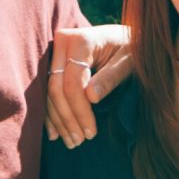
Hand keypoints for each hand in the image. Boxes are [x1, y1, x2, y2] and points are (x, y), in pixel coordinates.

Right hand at [46, 25, 131, 147]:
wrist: (125, 36)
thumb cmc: (131, 48)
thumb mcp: (128, 61)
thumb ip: (110, 77)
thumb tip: (91, 98)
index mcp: (81, 40)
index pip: (72, 82)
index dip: (79, 110)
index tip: (91, 133)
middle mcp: (62, 42)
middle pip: (56, 88)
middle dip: (67, 118)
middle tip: (79, 142)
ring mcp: (55, 52)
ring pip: (49, 92)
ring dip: (58, 120)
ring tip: (72, 142)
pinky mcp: (53, 62)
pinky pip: (47, 90)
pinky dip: (51, 112)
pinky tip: (56, 133)